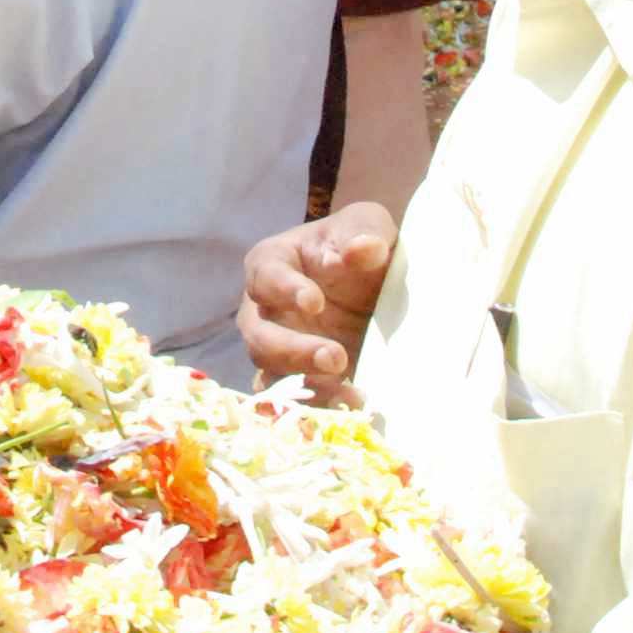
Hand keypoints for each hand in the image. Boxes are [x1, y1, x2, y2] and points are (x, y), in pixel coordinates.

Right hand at [238, 201, 399, 402]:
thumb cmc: (360, 244)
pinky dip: (316, 406)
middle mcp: (263, 309)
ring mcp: (276, 348)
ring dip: (303, 384)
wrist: (375, 283)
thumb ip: (363, 231)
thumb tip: (361, 250)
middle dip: (293, 350)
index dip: (285, 290)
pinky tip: (351, 402)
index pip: (265, 276)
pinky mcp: (297, 378)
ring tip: (348, 390)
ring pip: (269, 374)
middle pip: (258, 336)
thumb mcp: (368, 225)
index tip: (316, 301)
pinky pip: (291, 401)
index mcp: (271, 263)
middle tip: (336, 357)